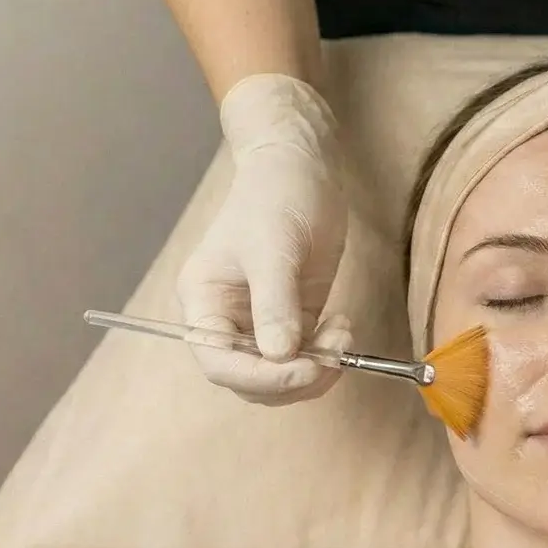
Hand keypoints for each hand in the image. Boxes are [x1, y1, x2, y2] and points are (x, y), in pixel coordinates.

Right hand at [177, 73, 353, 404]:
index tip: (303, 368)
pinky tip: (343, 327)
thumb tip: (280, 356)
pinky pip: (305, 358)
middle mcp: (227, 320)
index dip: (259, 377)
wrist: (302, 167)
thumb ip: (275, 304)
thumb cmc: (277, 196)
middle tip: (334, 356)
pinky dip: (327, 356)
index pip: (218, 362)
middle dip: (293, 379)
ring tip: (343, 337)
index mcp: (204, 302)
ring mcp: (261, 323)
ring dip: (316, 371)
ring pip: (281, 376)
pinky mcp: (294, 319)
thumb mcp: (274, 248)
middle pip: (250, 380)